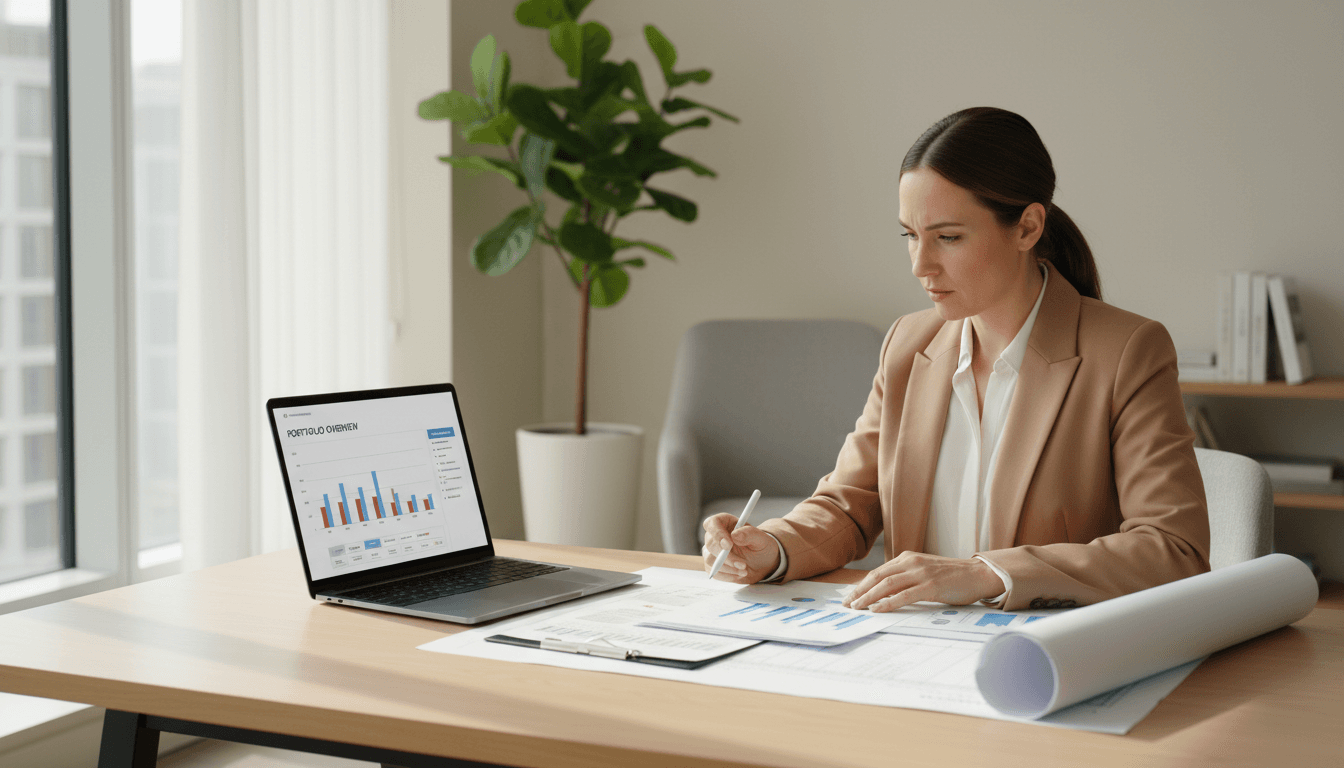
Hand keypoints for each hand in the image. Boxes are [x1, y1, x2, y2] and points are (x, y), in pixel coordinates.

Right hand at [701, 513, 781, 583]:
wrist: (762, 562)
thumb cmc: (761, 546)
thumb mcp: (762, 539)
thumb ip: (750, 534)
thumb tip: (735, 535)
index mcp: (725, 523)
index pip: (712, 523)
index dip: (717, 534)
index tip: (728, 545)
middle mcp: (715, 536)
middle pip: (710, 544)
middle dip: (726, 557)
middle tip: (742, 564)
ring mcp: (712, 552)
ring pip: (710, 560)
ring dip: (728, 568)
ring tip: (745, 570)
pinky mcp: (713, 566)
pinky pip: (714, 572)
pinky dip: (728, 575)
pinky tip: (740, 574)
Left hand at [841, 551, 1005, 611]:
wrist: (979, 574)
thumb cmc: (953, 576)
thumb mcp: (925, 572)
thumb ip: (907, 578)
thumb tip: (885, 593)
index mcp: (908, 558)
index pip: (878, 572)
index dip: (861, 584)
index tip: (850, 596)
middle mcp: (911, 562)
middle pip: (877, 577)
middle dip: (859, 591)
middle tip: (847, 604)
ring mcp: (921, 573)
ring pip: (887, 585)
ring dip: (868, 597)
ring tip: (857, 607)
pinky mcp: (931, 586)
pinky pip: (903, 595)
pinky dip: (887, 603)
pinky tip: (876, 609)